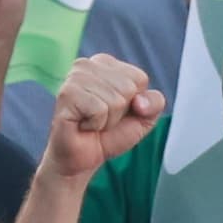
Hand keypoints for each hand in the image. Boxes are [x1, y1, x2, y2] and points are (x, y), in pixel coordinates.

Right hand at [46, 54, 164, 175]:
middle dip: (120, 112)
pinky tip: (83, 125)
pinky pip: (100, 110)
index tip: (116, 111)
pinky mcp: (67, 94)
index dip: (134, 102)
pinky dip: (96, 124)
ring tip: (91, 122)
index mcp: (105, 63)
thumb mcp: (143, 118)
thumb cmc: (109, 135)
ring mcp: (74, 78)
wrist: (82, 159)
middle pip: (128, 88)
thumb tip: (140, 102)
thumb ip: (155, 102)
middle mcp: (87, 65)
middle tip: (101, 119)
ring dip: (107, 120)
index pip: (140, 78)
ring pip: (115, 99)